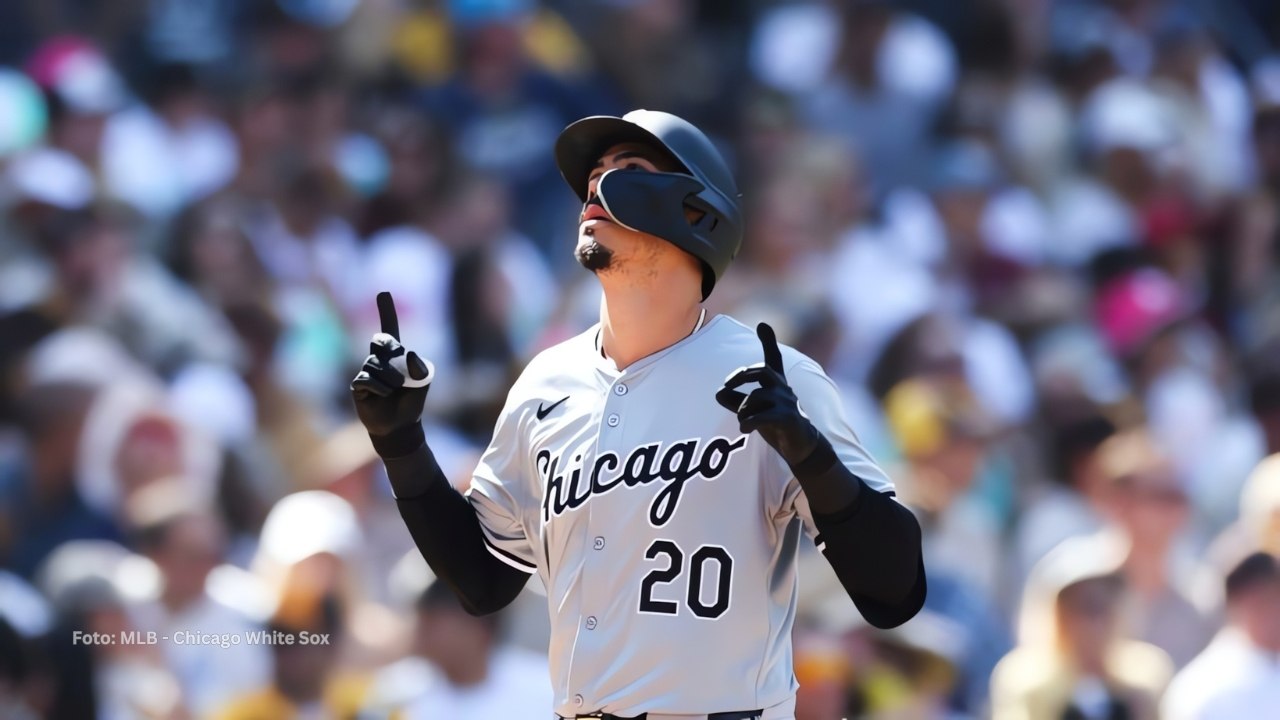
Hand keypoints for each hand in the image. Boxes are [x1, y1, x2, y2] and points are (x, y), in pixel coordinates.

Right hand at [351, 292, 433, 454]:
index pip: (390, 328)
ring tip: (395, 389)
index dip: (387, 311)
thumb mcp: (423, 381)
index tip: (383, 293)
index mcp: (397, 354)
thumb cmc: (412, 401)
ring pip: (375, 364)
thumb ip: (420, 365)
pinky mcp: (358, 386)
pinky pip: (366, 379)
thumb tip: (407, 352)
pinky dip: (380, 387)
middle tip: (400, 367)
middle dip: (390, 349)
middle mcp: (379, 359)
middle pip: (380, 340)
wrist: (400, 425)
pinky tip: (383, 395)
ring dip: (390, 377)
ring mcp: (367, 371)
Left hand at [715, 323, 819, 465]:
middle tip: (725, 385)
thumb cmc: (775, 423)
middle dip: (741, 375)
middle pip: (763, 371)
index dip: (769, 342)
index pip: (774, 359)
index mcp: (776, 383)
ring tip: (742, 421)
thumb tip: (718, 393)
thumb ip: (736, 401)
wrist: (800, 445)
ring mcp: (787, 403)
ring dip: (743, 409)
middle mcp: (783, 389)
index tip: (763, 325)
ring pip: (757, 398)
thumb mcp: (754, 410)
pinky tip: (744, 429)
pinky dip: (748, 422)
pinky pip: (763, 416)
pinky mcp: (788, 419)